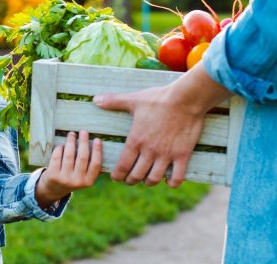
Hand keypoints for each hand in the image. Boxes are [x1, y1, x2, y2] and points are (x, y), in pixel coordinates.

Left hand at [35, 130, 101, 207]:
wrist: (54, 189)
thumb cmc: (72, 178)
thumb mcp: (84, 177)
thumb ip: (92, 167)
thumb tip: (101, 147)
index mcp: (88, 181)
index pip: (96, 164)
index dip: (97, 151)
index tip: (97, 139)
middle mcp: (77, 181)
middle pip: (82, 157)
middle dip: (83, 142)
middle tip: (84, 131)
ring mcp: (64, 179)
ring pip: (69, 155)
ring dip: (71, 142)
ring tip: (72, 134)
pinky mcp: (53, 175)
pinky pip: (57, 157)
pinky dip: (60, 148)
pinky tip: (62, 144)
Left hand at [93, 64, 230, 187]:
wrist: (186, 98)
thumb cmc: (158, 99)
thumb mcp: (133, 100)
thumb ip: (114, 102)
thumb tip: (95, 99)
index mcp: (135, 140)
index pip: (122, 166)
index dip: (117, 175)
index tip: (115, 177)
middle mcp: (149, 151)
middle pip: (136, 175)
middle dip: (130, 180)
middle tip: (129, 180)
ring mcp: (166, 154)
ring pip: (154, 179)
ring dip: (149, 182)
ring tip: (147, 180)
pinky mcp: (183, 155)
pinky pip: (177, 177)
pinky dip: (172, 183)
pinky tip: (168, 181)